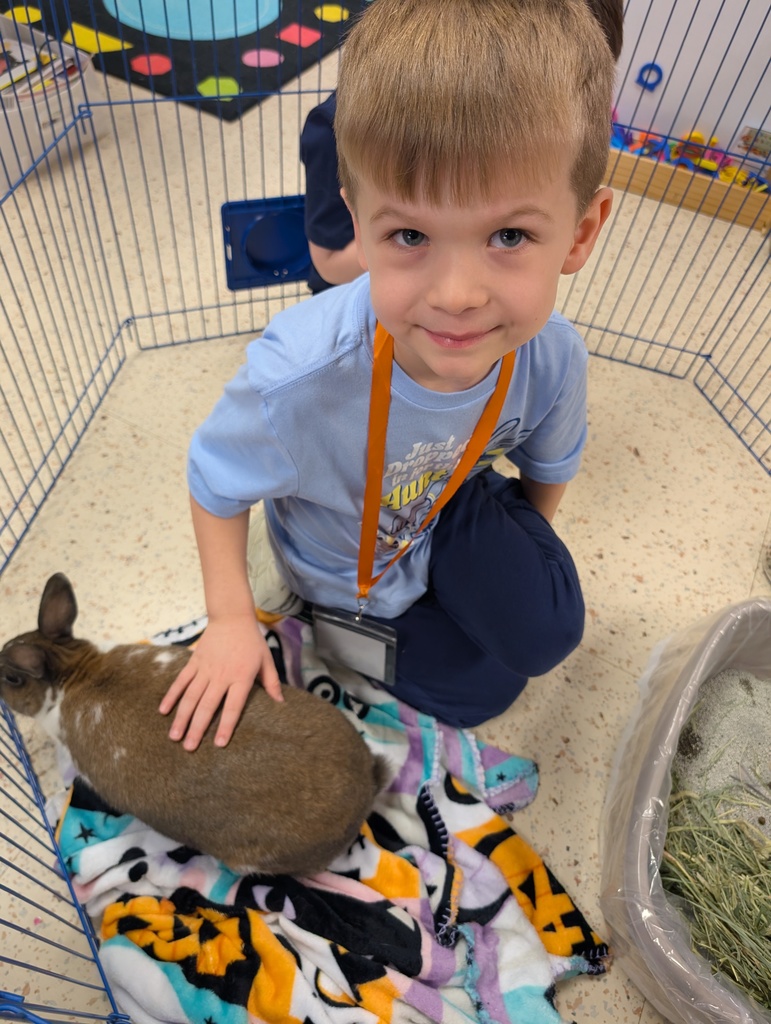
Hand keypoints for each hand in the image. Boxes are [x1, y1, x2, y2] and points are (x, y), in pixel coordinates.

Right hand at [158, 613, 281, 750]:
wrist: (232, 616)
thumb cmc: (251, 641)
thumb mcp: (266, 660)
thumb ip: (271, 683)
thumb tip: (280, 703)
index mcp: (241, 677)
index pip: (233, 706)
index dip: (226, 726)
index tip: (219, 745)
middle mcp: (221, 676)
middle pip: (207, 706)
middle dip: (197, 728)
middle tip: (189, 748)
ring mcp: (205, 669)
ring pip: (191, 697)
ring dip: (182, 717)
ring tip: (174, 737)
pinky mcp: (194, 662)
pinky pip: (180, 681)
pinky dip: (171, 696)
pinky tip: (163, 711)